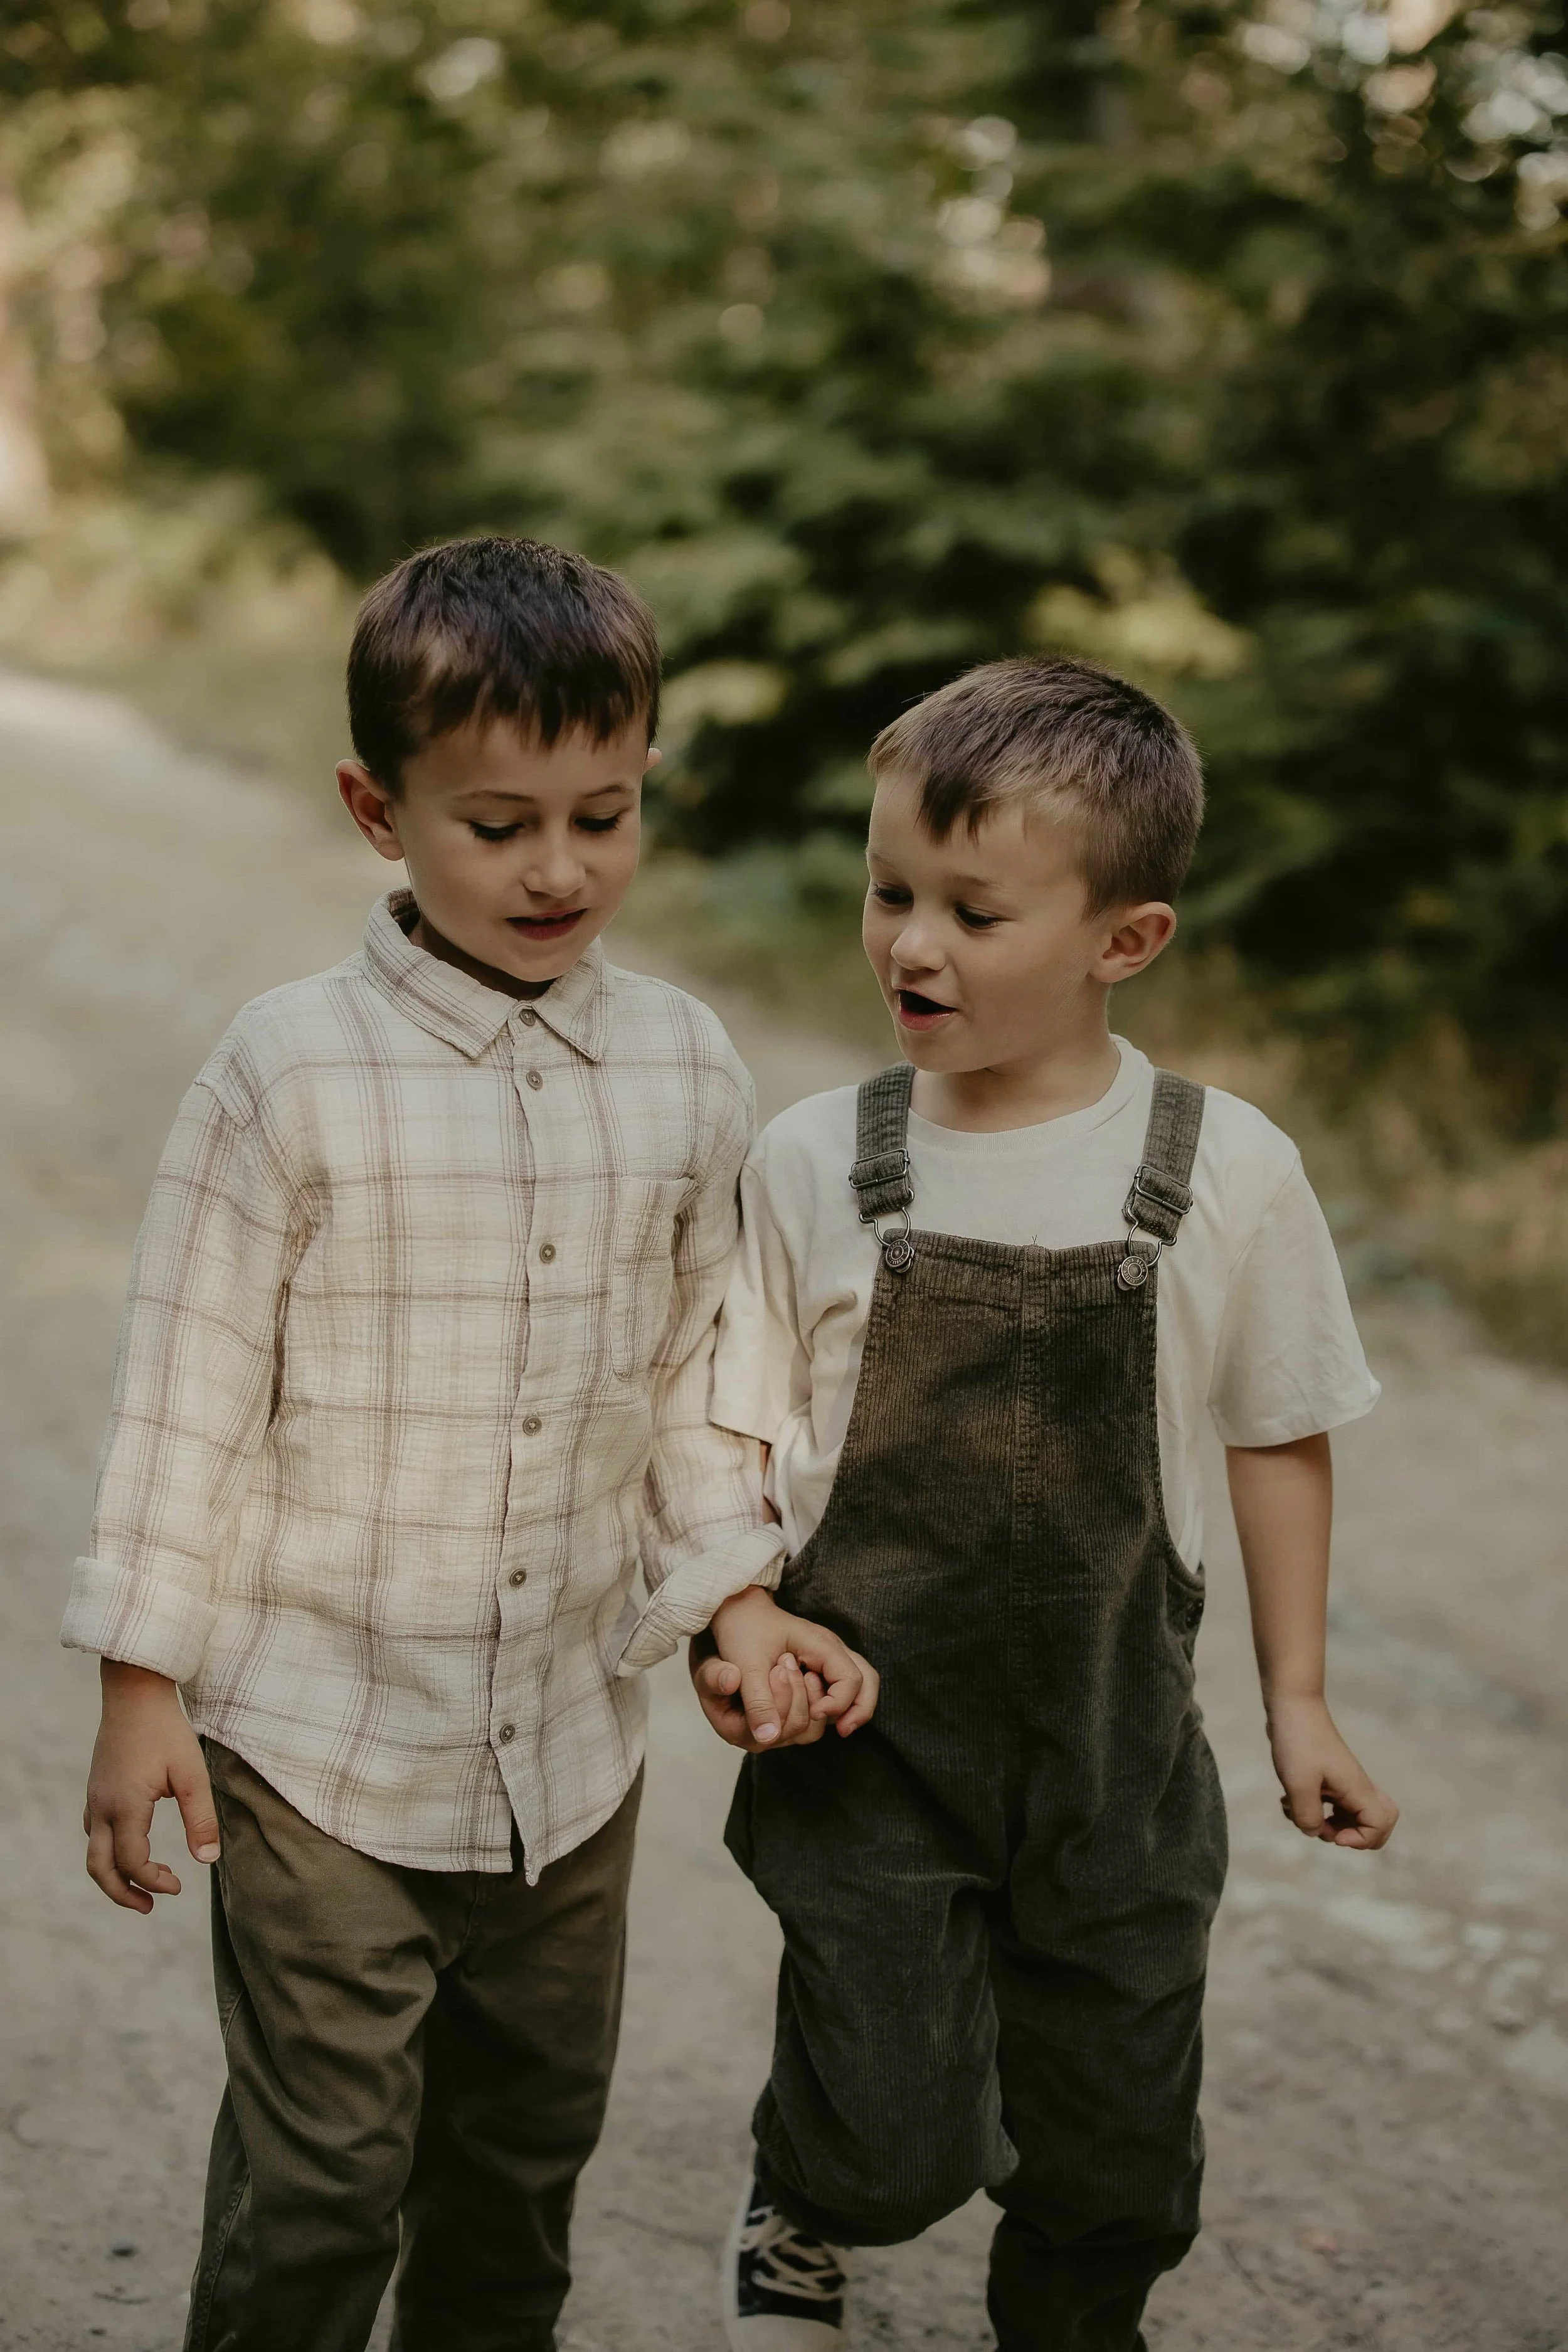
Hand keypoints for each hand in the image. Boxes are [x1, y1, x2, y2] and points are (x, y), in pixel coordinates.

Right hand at [83, 1661, 220, 1912]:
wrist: (134, 1693)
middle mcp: (101, 1807)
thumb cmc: (166, 1731)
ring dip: (115, 1875)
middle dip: (122, 1894)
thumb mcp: (192, 1774)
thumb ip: (200, 1818)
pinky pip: (93, 1833)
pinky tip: (133, 1848)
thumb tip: (208, 1861)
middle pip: (99, 1869)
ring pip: (93, 1853)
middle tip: (149, 1909)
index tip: (179, 1887)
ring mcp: (94, 1798)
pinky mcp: (96, 1789)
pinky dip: (109, 1853)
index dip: (153, 1883)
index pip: (131, 1863)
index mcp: (125, 1807)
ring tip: (143, 1886)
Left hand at [689, 1585, 879, 1752]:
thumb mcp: (746, 1666)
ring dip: (854, 1707)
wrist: (738, 1610)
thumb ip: (758, 1701)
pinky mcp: (821, 1664)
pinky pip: (846, 1684)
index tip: (815, 1714)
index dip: (837, 1703)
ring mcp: (829, 1656)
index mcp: (819, 1643)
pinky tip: (823, 1716)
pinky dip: (843, 1702)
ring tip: (839, 1728)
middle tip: (842, 1731)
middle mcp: (831, 1648)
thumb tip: (768, 1738)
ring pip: (861, 1682)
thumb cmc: (743, 1631)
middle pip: (867, 1680)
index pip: (850, 1679)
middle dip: (859, 1709)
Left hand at [1266, 1693, 1397, 1849]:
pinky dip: (1311, 1810)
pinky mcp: (1327, 1776)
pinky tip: (1287, 1801)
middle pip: (1376, 1823)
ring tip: (1295, 1812)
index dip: (1360, 1839)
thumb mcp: (1298, 1786)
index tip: (1333, 1834)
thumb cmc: (1298, 1742)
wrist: (1291, 1706)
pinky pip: (1329, 1804)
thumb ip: (1308, 1817)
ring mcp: (1342, 1781)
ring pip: (1347, 1816)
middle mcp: (1355, 1786)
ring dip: (1324, 1824)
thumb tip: (1315, 1832)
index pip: (1380, 1825)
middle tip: (1324, 1828)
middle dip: (1351, 1836)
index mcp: (1356, 1788)